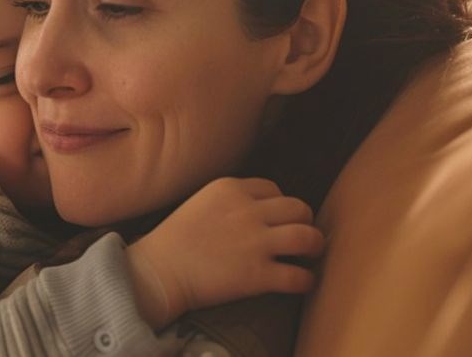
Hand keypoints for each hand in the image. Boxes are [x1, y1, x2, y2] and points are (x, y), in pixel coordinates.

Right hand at [125, 177, 323, 328]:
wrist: (157, 272)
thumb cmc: (172, 240)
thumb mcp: (200, 202)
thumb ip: (229, 201)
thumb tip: (257, 210)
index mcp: (230, 189)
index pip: (273, 188)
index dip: (279, 205)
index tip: (276, 220)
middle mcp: (248, 211)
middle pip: (298, 208)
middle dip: (304, 221)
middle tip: (299, 236)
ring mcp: (255, 243)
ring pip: (309, 237)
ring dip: (314, 246)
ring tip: (310, 255)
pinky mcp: (258, 275)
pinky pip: (299, 276)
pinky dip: (306, 281)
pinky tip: (301, 282)